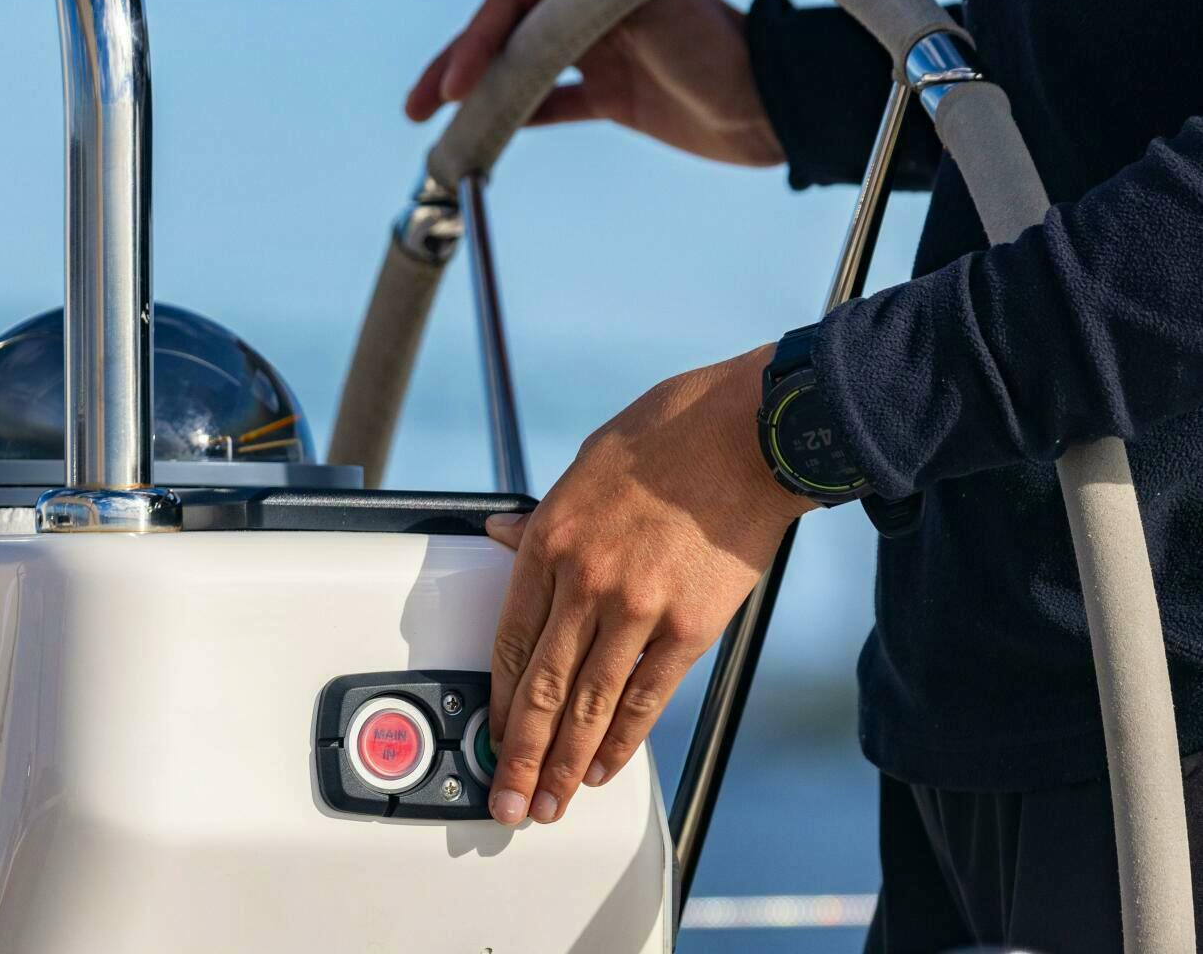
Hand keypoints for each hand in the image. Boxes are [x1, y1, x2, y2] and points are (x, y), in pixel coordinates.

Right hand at [405, 0, 784, 166]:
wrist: (775, 108)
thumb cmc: (719, 48)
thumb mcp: (648, 1)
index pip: (515, 1)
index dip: (479, 41)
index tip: (455, 85)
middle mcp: (592, 12)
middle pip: (507, 35)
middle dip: (459, 68)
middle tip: (419, 105)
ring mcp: (601, 54)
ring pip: (523, 70)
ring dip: (480, 94)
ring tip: (438, 125)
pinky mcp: (615, 96)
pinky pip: (555, 104)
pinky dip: (522, 117)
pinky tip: (490, 135)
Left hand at [481, 345, 810, 825]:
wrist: (750, 434)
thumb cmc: (671, 435)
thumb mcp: (585, 465)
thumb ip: (542, 515)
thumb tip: (502, 535)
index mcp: (550, 539)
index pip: (509, 639)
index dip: (496, 699)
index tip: (489, 733)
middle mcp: (585, 581)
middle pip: (539, 687)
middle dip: (517, 755)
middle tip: (504, 801)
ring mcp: (636, 608)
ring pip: (588, 705)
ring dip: (563, 765)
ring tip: (547, 804)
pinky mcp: (689, 627)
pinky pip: (646, 698)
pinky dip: (622, 740)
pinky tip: (602, 768)